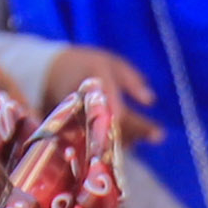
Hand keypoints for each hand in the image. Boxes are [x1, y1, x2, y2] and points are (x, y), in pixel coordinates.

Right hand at [39, 42, 164, 142]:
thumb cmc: (85, 64)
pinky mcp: (66, 131)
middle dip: (135, 135)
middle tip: (157, 136)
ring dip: (125, 141)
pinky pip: (90, 143)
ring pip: (102, 140)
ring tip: (141, 136)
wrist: (48, 72)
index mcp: (94, 83)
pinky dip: (109, 144)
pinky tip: (124, 141)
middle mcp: (82, 104)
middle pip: (112, 130)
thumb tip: (150, 100)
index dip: (140, 126)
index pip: (120, 112)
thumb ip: (131, 80)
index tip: (160, 133)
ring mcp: (72, 120)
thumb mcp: (110, 63)